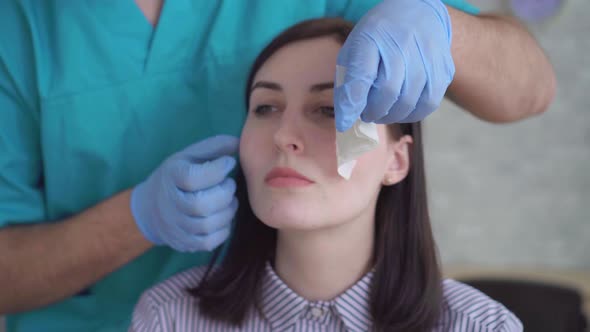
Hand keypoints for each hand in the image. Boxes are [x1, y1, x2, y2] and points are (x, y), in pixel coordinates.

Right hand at [131, 135, 238, 251]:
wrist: (151, 208)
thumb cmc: (177, 177)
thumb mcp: (189, 156)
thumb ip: (214, 147)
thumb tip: (238, 142)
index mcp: (171, 176)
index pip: (193, 178)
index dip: (217, 170)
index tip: (229, 163)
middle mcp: (170, 203)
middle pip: (201, 205)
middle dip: (225, 194)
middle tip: (230, 186)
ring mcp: (175, 226)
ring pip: (206, 225)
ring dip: (227, 212)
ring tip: (230, 201)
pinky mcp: (183, 243)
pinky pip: (208, 242)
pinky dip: (223, 230)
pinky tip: (223, 218)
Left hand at [334, 0, 453, 130]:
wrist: (418, 12)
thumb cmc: (379, 37)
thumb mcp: (356, 48)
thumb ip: (349, 79)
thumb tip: (346, 118)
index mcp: (372, 36)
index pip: (362, 74)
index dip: (352, 102)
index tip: (345, 123)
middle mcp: (402, 43)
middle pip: (388, 92)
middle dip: (373, 112)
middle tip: (367, 114)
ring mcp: (427, 55)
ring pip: (409, 101)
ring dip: (392, 116)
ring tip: (383, 112)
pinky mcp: (444, 68)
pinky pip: (428, 103)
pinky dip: (412, 114)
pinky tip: (403, 109)